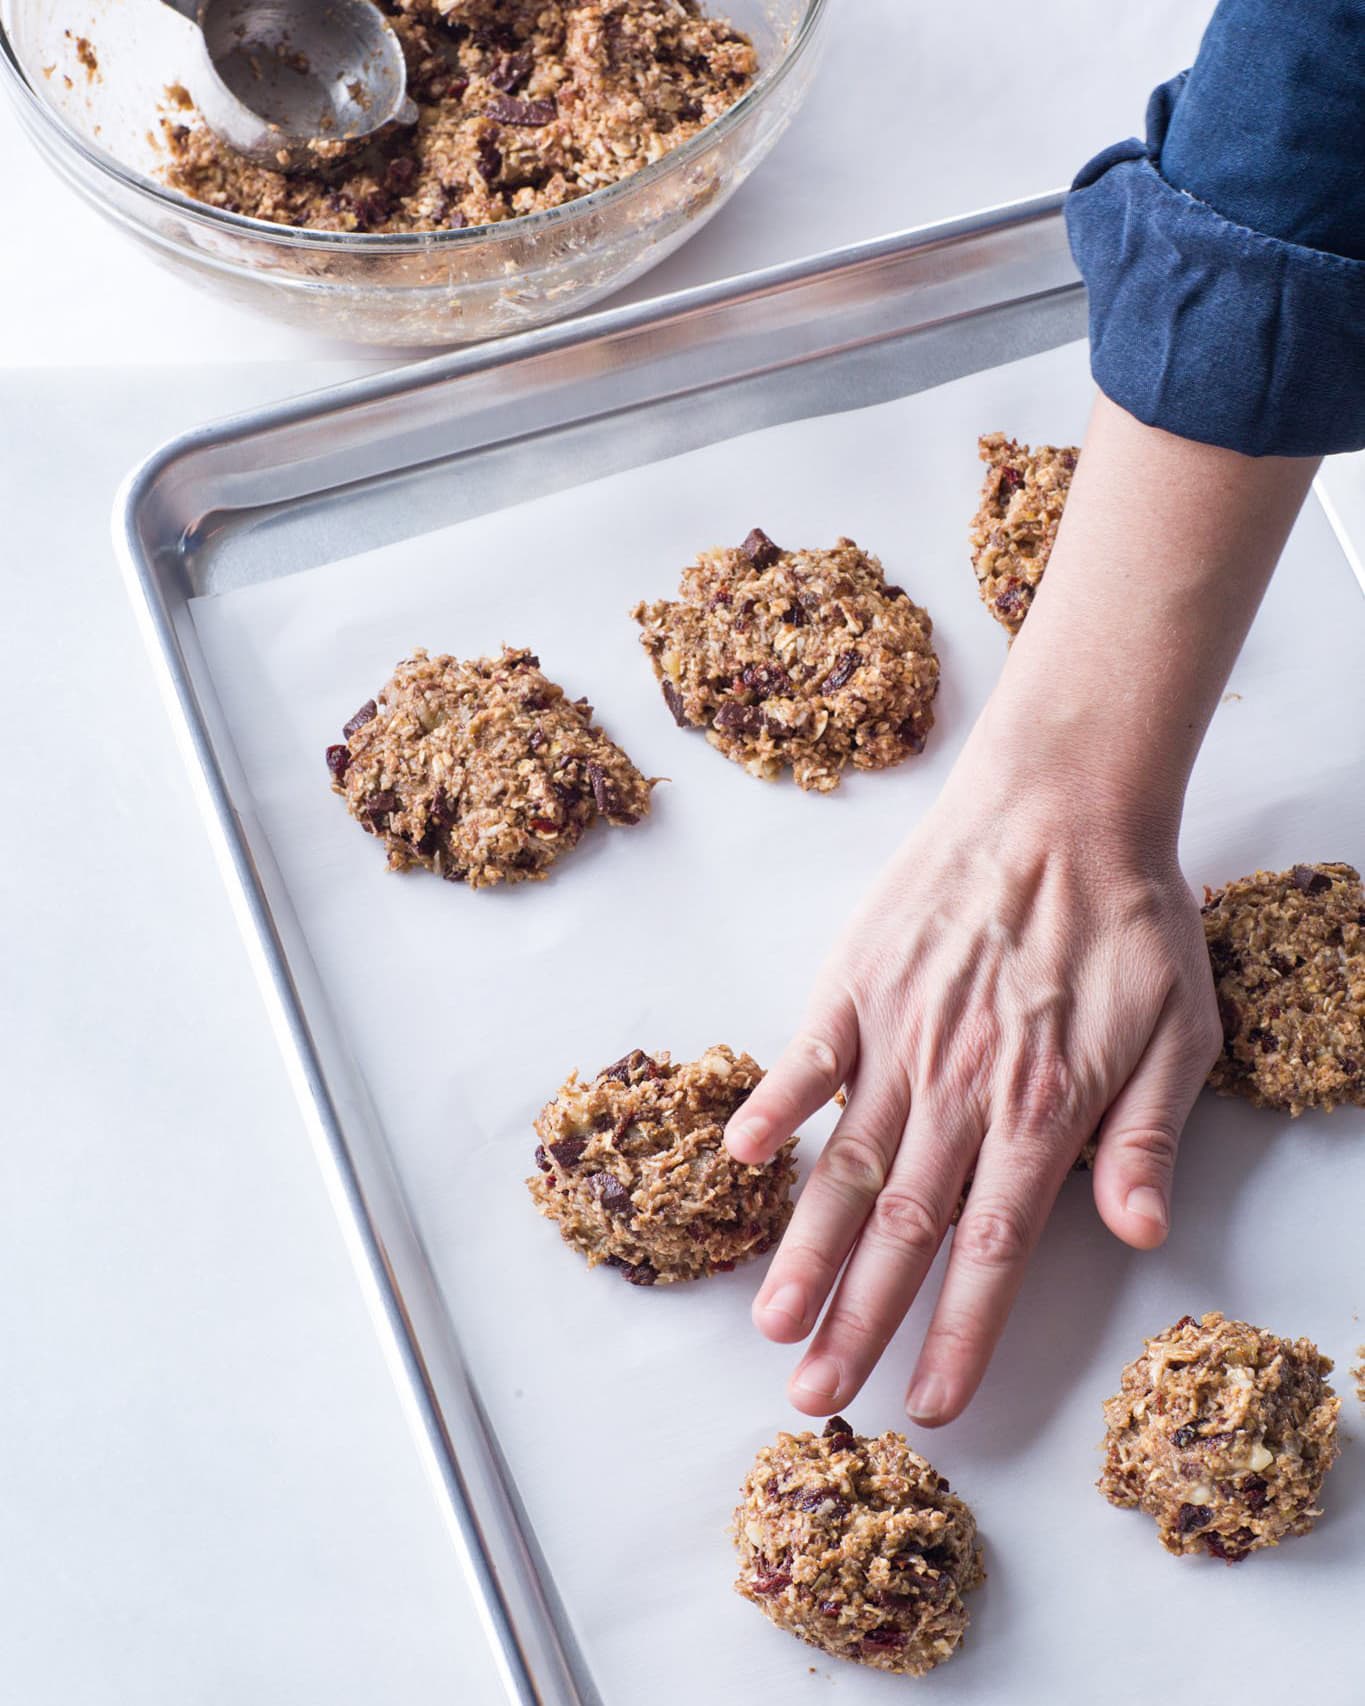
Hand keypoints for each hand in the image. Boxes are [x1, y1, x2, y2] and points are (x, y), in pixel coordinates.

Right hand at [724, 748, 1221, 1427]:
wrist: (1065, 801)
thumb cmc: (1130, 917)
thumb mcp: (1181, 1031)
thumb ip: (1148, 1137)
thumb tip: (1137, 1235)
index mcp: (1042, 1110)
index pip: (993, 1253)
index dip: (957, 1337)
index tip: (926, 1404)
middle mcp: (961, 1088)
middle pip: (904, 1231)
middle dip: (858, 1322)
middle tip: (815, 1398)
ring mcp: (900, 1034)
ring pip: (846, 1164)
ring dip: (807, 1250)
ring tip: (770, 1324)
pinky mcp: (857, 981)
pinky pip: (808, 1056)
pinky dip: (775, 1106)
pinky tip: (742, 1160)